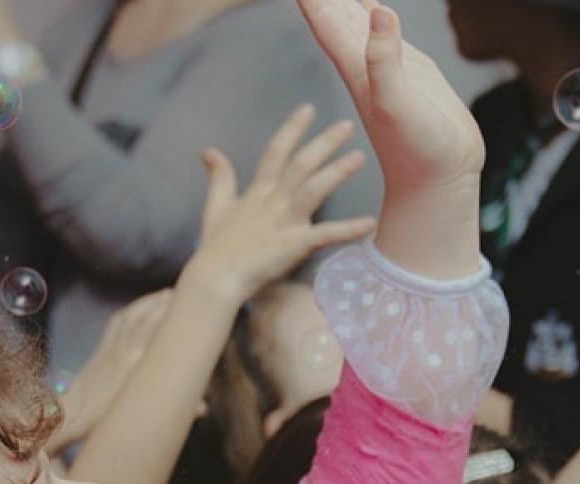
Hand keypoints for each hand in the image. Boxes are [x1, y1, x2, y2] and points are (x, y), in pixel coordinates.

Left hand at [52, 289, 174, 451]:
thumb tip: (203, 408)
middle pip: (147, 317)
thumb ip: (174, 405)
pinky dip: (131, 310)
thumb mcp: (143, 413)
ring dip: (150, 302)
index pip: (158, 331)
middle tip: (184, 293)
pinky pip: (117, 322)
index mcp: (137, 365)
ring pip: (133, 316)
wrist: (75, 415)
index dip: (172, 314)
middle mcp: (125, 351)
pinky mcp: (101, 348)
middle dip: (165, 302)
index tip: (190, 305)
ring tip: (167, 294)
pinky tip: (139, 307)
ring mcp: (112, 347)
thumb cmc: (109, 418)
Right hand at [183, 106, 375, 304]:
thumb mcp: (215, 206)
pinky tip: (370, 223)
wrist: (216, 277)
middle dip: (324, 142)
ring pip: (314, 188)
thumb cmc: (216, 247)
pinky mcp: (295, 244)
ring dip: (337, 172)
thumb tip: (209, 151)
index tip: (308, 109)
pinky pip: (326, 234)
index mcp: (257, 191)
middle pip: (301, 164)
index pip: (276, 151)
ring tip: (359, 157)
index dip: (292, 129)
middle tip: (348, 125)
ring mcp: (285, 221)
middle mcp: (273, 201)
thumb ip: (219, 178)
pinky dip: (349, 229)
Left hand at [296, 0, 482, 194]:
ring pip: (356, 19)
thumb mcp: (396, 101)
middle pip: (334, 12)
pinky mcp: (408, 71)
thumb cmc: (416, 149)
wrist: (438, 178)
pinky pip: (385, 32)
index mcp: (354, 66)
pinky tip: (373, 4)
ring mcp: (386, 65)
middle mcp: (364, 63)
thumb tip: (379, 11)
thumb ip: (386, 59)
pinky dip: (376, 12)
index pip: (324, 18)